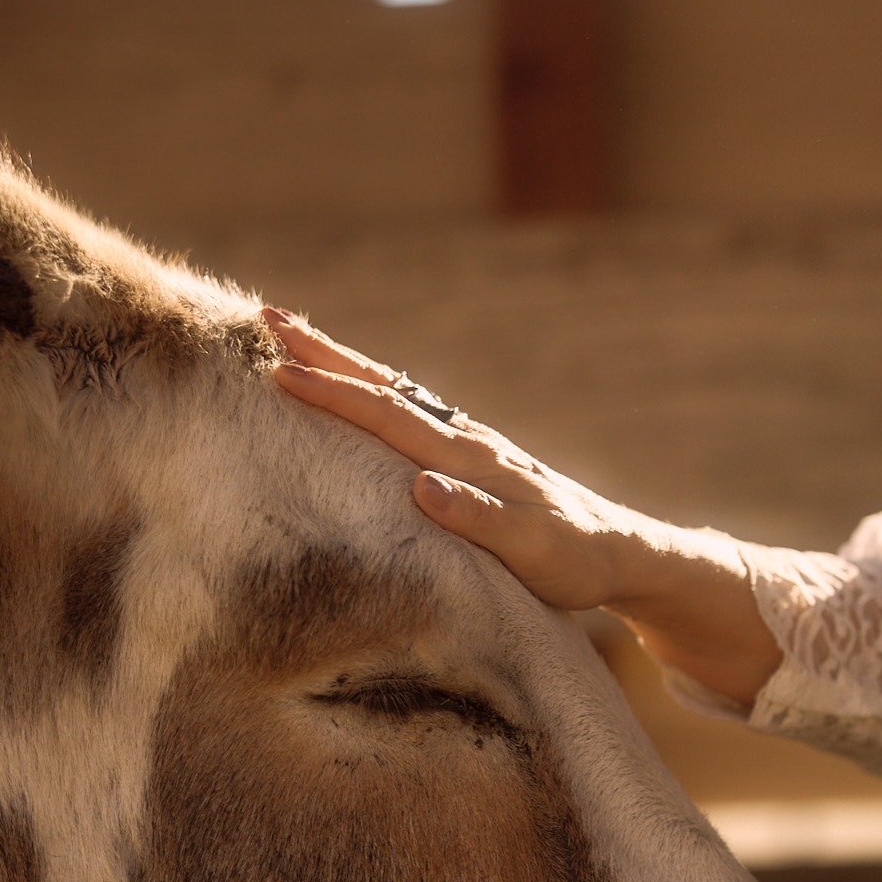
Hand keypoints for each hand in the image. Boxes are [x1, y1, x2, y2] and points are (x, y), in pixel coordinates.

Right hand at [263, 309, 633, 609]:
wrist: (616, 551)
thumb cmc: (573, 561)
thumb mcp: (533, 553)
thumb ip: (482, 521)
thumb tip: (425, 487)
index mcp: (468, 458)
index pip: (389, 417)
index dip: (334, 395)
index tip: (281, 373)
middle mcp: (463, 439)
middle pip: (382, 386)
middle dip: (324, 353)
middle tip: (264, 319)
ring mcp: (466, 442)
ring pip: (394, 391)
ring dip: (344, 362)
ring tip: (296, 336)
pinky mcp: (470, 454)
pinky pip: (410, 410)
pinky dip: (375, 388)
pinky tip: (362, 385)